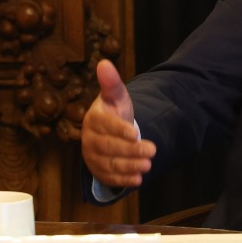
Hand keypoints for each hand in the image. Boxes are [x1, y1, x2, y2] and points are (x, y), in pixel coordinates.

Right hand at [81, 59, 155, 187]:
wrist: (109, 133)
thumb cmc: (114, 112)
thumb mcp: (116, 97)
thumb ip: (112, 83)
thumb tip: (104, 63)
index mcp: (93, 119)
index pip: (105, 125)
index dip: (119, 130)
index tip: (135, 133)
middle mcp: (89, 139)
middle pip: (108, 147)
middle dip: (131, 150)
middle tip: (152, 150)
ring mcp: (92, 157)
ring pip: (110, 163)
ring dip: (129, 166)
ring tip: (148, 165)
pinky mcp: (98, 171)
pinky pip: (109, 177)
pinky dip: (123, 180)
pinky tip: (138, 180)